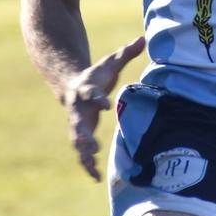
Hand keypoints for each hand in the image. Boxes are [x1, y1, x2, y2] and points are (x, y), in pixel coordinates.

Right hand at [64, 36, 144, 180]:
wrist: (72, 85)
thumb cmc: (96, 75)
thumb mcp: (110, 62)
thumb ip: (126, 52)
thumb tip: (143, 37)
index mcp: (86, 90)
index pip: (91, 94)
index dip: (97, 99)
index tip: (106, 105)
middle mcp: (78, 109)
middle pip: (78, 123)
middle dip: (84, 136)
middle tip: (92, 146)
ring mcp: (77, 124)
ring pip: (77, 142)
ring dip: (84, 155)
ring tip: (93, 168)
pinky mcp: (80, 135)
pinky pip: (82, 152)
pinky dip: (87, 165)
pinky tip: (96, 178)